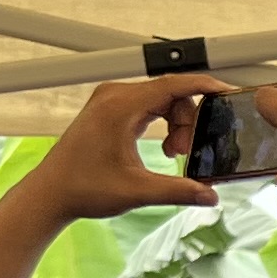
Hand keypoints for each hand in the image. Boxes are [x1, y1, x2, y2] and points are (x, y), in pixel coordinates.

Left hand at [30, 72, 231, 222]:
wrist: (51, 193)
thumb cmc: (81, 187)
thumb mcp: (137, 191)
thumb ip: (178, 191)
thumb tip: (209, 194)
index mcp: (120, 106)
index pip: (173, 83)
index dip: (204, 86)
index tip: (225, 92)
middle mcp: (114, 95)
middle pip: (171, 93)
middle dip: (188, 120)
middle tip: (184, 151)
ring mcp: (111, 100)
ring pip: (161, 99)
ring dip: (176, 124)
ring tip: (172, 153)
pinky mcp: (110, 109)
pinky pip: (149, 105)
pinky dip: (163, 123)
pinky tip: (163, 147)